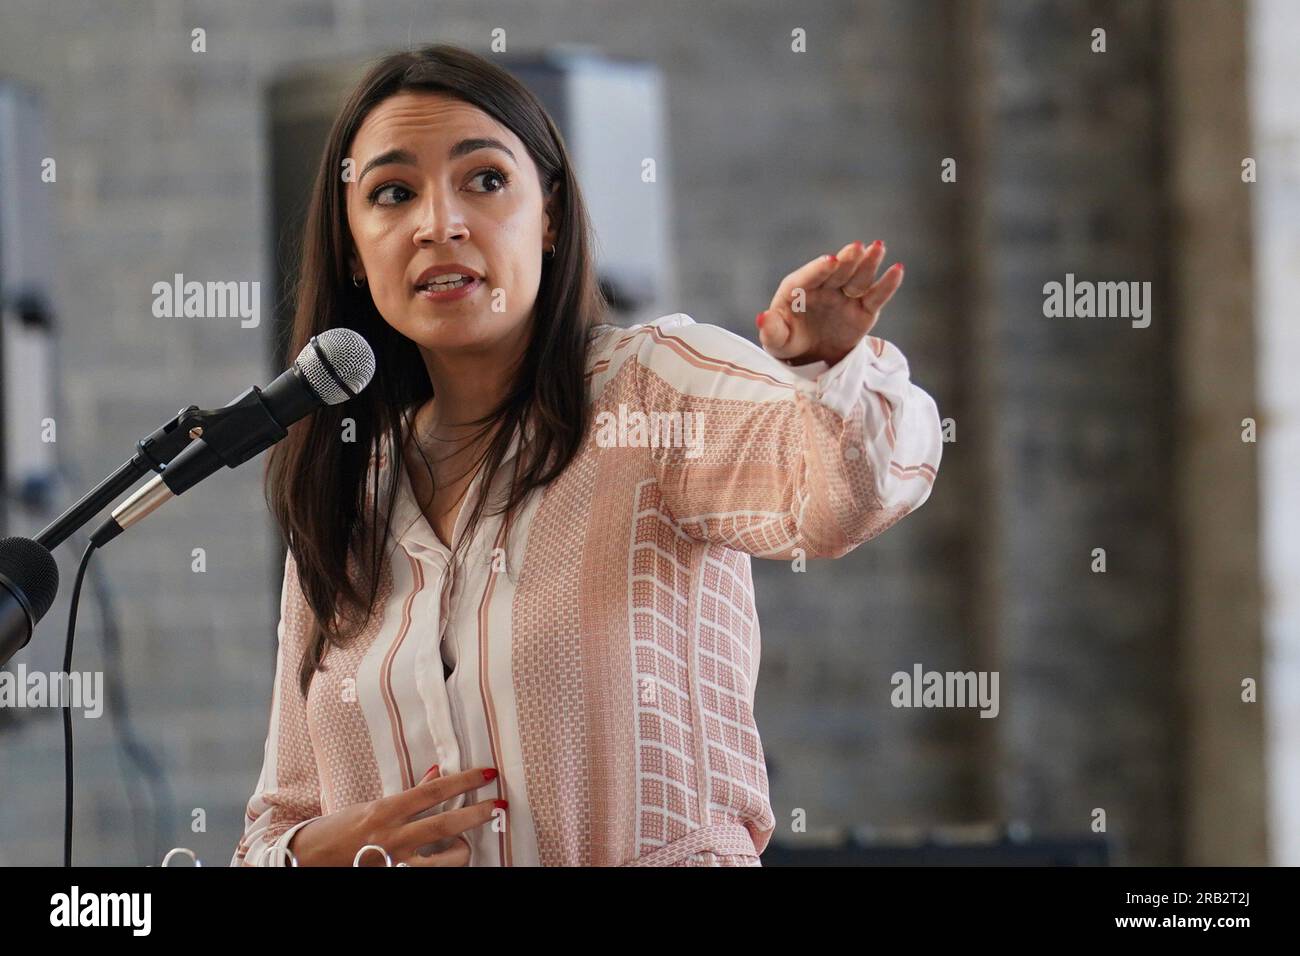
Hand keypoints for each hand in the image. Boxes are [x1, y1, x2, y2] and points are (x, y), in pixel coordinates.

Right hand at [285, 765, 503, 866]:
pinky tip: (443, 860)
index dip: (464, 780)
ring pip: (446, 860)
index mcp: (385, 810)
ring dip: (462, 850)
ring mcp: (395, 862)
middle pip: (446, 824)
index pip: (433, 791)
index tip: (487, 773)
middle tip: (499, 804)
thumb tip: (437, 773)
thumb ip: (409, 793)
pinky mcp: (395, 878)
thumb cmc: (338, 830)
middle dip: (477, 813)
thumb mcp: (372, 805)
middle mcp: (392, 836)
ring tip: (463, 843)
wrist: (306, 860)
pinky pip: (430, 873)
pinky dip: (442, 866)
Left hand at [757, 239, 902, 364]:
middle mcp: (823, 288)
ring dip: (868, 262)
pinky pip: (876, 296)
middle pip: (836, 272)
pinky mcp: (863, 310)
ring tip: (878, 246)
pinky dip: (888, 284)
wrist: (809, 359)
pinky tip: (897, 269)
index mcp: (797, 290)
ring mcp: (845, 297)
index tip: (830, 260)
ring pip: (858, 277)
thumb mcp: (776, 341)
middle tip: (857, 247)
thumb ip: (771, 329)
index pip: (808, 277)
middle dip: (846, 260)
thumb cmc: (788, 343)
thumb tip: (762, 317)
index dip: (819, 268)